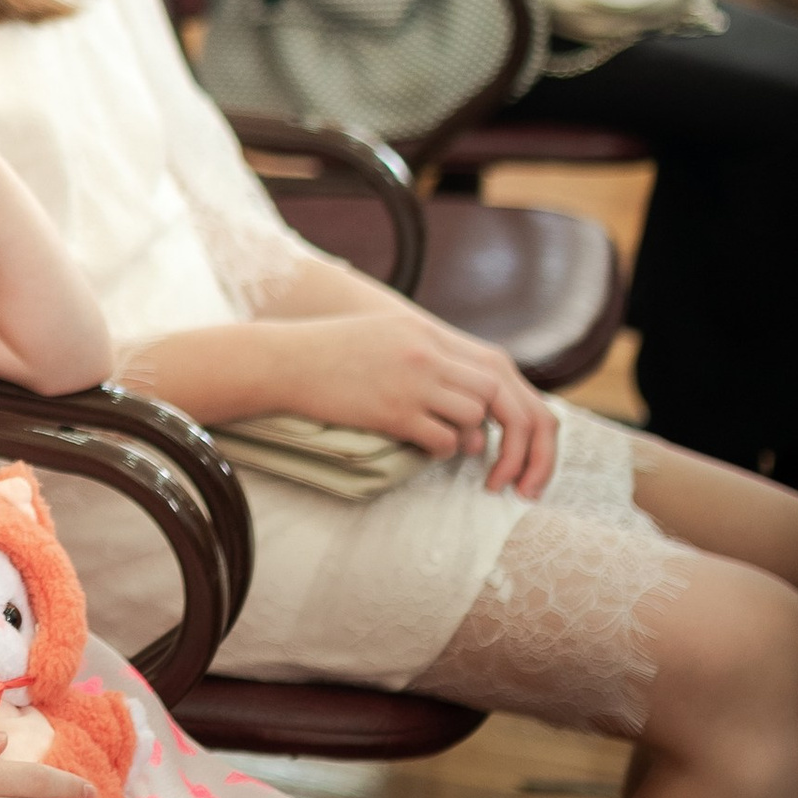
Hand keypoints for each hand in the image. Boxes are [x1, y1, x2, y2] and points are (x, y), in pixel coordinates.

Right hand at [267, 308, 557, 495]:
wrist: (283, 360)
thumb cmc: (330, 352)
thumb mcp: (387, 336)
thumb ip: (428, 354)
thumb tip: (465, 395)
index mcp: (428, 332)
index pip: (497, 367)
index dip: (514, 404)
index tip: (514, 433)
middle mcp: (427, 353)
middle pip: (497, 394)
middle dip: (512, 434)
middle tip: (508, 465)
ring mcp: (411, 381)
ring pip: (474, 417)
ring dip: (472, 439)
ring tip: (457, 448)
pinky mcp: (392, 411)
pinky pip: (443, 440)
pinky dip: (443, 450)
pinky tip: (426, 448)